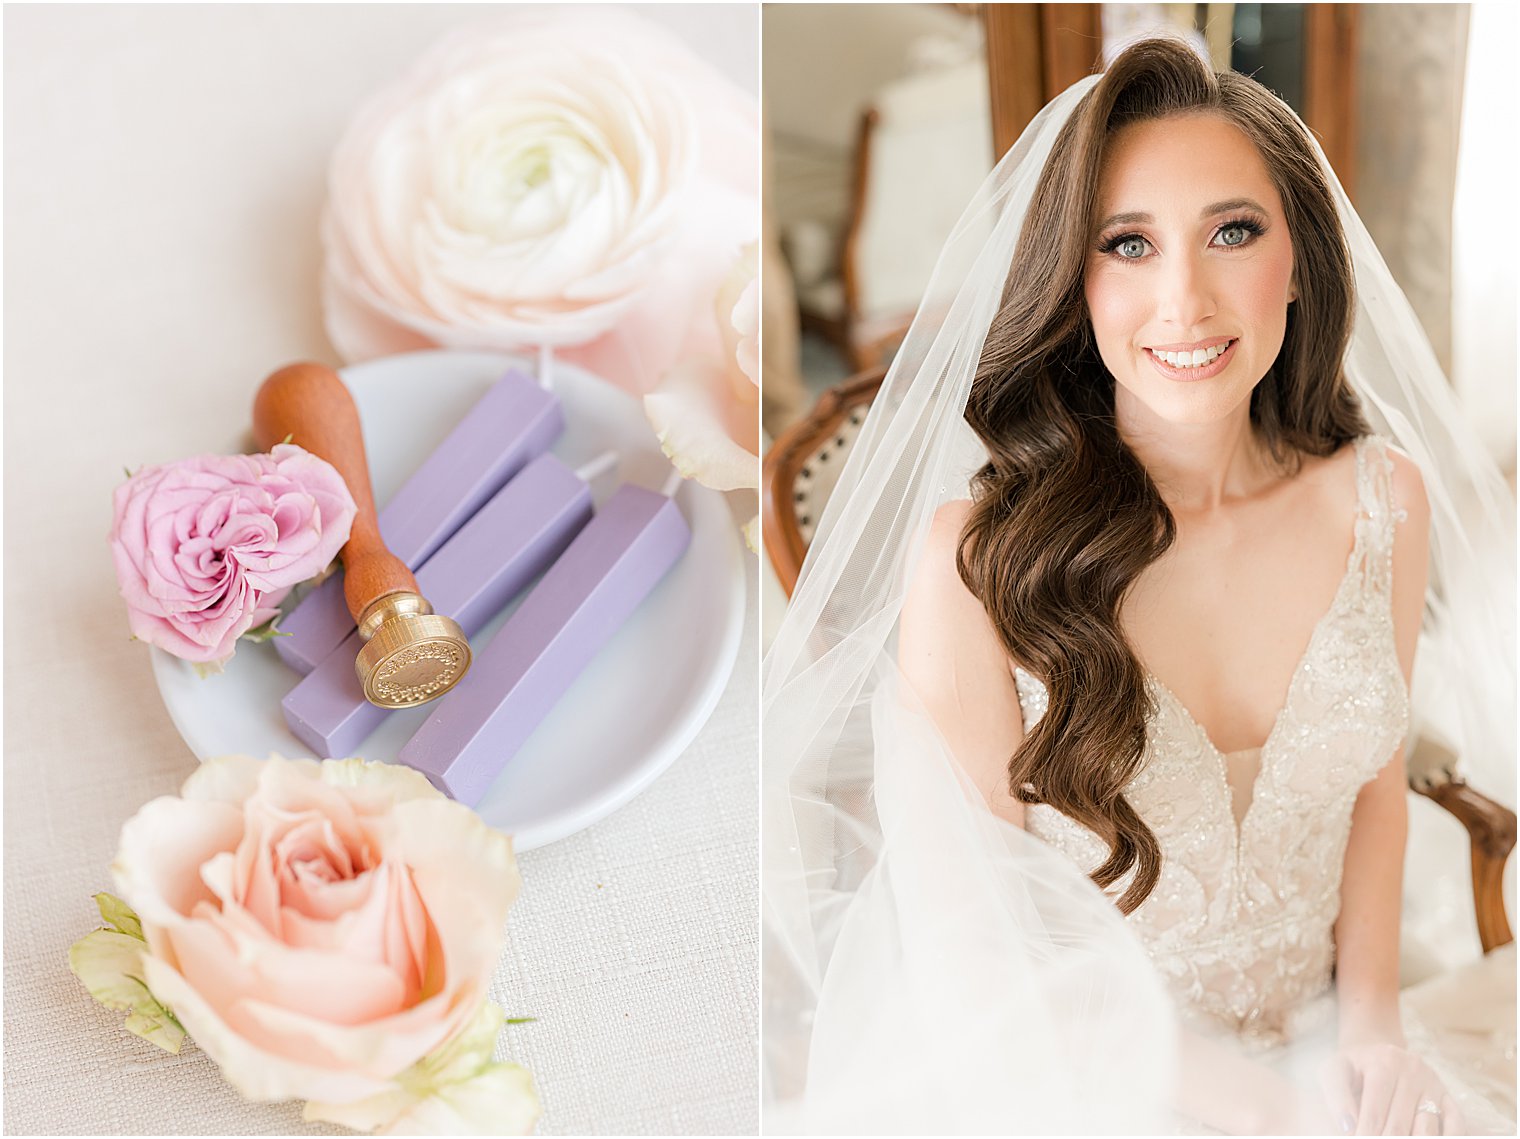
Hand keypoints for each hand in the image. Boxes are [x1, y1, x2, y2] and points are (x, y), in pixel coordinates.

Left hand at [1321, 1042, 1464, 1134]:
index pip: (1376, 1110)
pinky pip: (1456, 1126)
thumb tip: (1347, 1128)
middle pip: (1401, 1124)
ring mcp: (1434, 1085)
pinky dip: (1449, 1138)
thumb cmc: (1353, 1067)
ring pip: (1428, 1129)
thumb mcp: (1334, 1070)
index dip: (1366, 1133)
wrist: (1377, 1050)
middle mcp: (1414, 1071)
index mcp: (1384, 1063)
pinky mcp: (1449, 1099)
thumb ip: (1336, 1096)